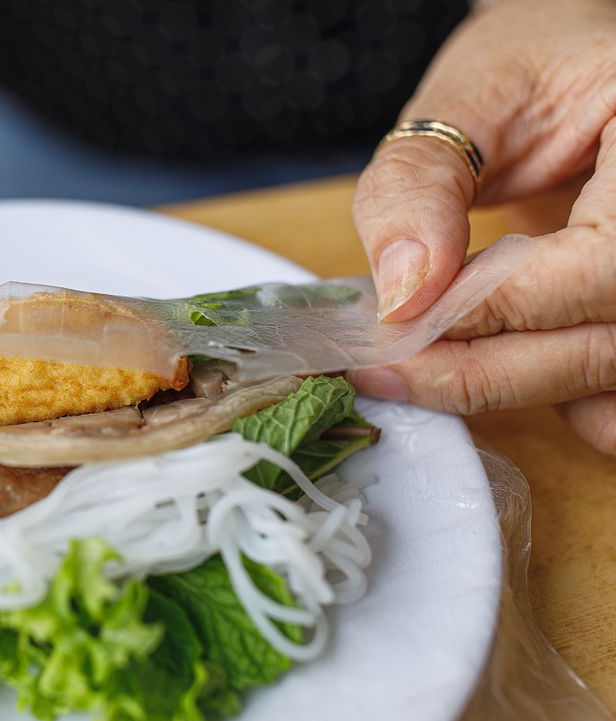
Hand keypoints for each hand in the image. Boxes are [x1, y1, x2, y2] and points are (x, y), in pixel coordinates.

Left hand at [351, 0, 615, 454]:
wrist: (578, 71)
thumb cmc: (535, 63)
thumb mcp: (470, 94)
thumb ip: (421, 186)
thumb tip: (400, 296)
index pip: (598, 270)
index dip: (490, 309)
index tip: (394, 323)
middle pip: (604, 347)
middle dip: (479, 370)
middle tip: (383, 365)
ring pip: (610, 390)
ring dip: (514, 391)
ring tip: (426, 360)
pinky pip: (611, 400)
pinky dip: (548, 393)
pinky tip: (485, 355)